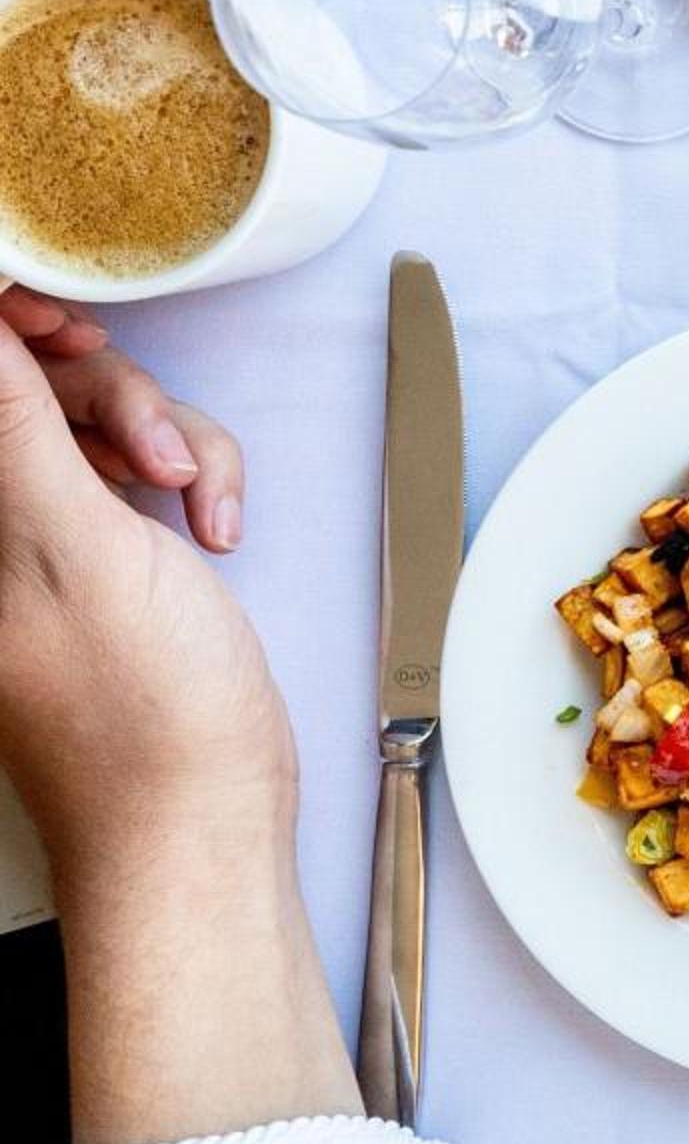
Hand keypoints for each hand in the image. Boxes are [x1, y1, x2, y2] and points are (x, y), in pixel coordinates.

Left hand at [0, 292, 271, 841]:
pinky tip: (214, 526)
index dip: (18, 335)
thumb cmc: (135, 705)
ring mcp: (46, 534)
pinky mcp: (107, 547)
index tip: (70, 333)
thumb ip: (16, 429)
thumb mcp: (75, 546)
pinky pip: (143, 467)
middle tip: (157, 451)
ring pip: (103, 420)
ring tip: (200, 505)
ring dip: (171, 441)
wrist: (200, 810)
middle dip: (116, 399)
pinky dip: (193, 479)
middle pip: (37, 388)